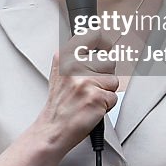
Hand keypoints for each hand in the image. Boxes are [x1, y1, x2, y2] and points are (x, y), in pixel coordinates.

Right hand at [37, 32, 118, 153]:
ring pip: (114, 80)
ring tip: (89, 99)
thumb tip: (102, 48)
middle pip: (109, 61)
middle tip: (91, 87)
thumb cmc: (59, 106)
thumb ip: (78, 59)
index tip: (107, 46)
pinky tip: (91, 108)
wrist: (52, 130)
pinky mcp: (96, 97)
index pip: (92, 35)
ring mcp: (85, 81)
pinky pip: (114, 98)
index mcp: (64, 57)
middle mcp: (74, 66)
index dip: (104, 42)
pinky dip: (106, 106)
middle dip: (105, 76)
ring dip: (106, 92)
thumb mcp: (61, 74)